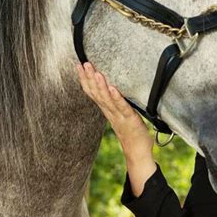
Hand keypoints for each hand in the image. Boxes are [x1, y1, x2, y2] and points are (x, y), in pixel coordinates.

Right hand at [76, 62, 155, 195]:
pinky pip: (122, 107)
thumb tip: (113, 87)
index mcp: (107, 109)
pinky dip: (116, 97)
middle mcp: (110, 112)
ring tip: (95, 72)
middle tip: (83, 63)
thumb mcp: (120, 114)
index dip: (85, 79)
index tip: (78, 66)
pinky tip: (112, 88)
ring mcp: (119, 116)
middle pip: (96, 93)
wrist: (137, 152)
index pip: (93, 92)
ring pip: (106, 99)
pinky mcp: (130, 119)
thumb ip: (115, 102)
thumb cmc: (131, 132)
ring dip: (100, 85)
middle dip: (89, 78)